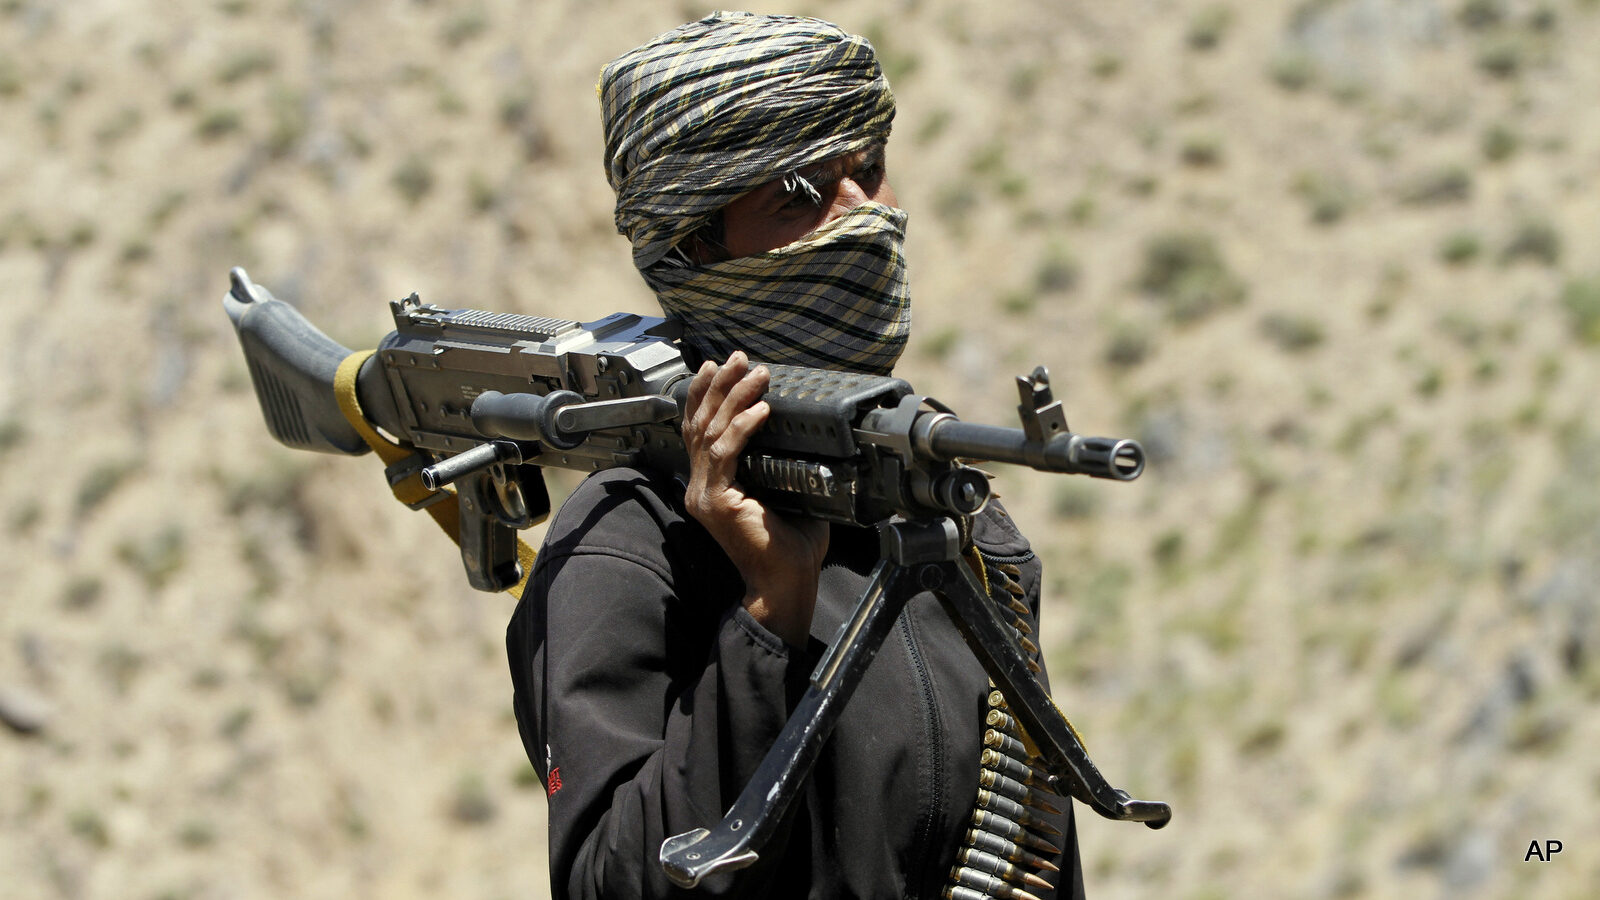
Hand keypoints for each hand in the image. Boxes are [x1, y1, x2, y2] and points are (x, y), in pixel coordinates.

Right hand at [682, 352, 828, 646]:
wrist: (785, 584)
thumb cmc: (790, 547)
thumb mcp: (786, 493)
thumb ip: (784, 465)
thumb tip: (807, 434)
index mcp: (711, 485)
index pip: (698, 430)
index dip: (705, 396)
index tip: (718, 367)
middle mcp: (701, 488)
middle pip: (700, 423)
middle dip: (718, 386)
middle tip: (737, 358)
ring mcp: (705, 495)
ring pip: (711, 432)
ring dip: (733, 398)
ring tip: (755, 373)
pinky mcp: (717, 502)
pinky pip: (726, 453)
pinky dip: (743, 428)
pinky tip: (762, 410)